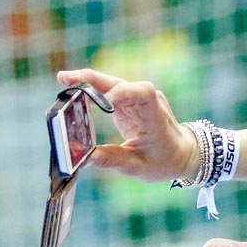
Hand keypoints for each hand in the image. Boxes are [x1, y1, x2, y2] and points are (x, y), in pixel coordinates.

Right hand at [56, 68, 199, 181]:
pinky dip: (93, 91)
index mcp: (154, 117)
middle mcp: (148, 102)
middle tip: (66, 79)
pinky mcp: (130, 103)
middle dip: (93, 80)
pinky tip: (75, 90)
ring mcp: (139, 100)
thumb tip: (83, 158)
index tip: (104, 103)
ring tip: (64, 81)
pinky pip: (110, 93)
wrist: (182, 153)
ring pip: (112, 85)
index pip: (142, 94)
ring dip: (89, 82)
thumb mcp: (137, 167)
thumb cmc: (164, 161)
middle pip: (121, 84)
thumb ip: (110, 160)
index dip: (122, 93)